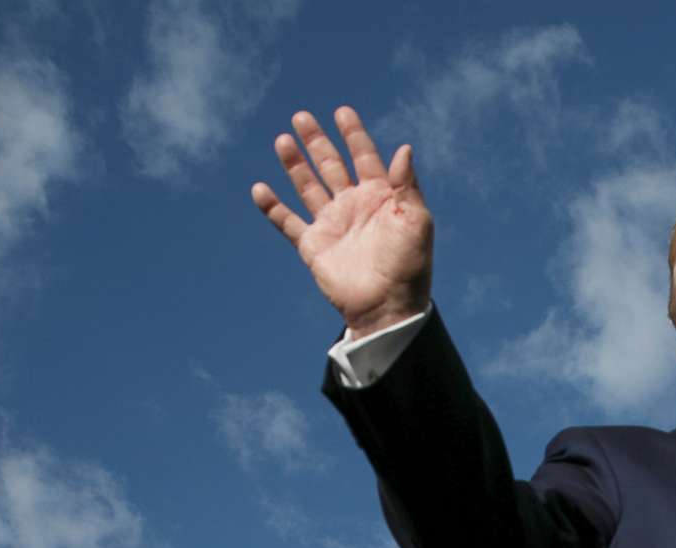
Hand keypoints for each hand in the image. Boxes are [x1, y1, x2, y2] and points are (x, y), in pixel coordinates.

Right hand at [250, 105, 432, 338]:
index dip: (353, 134)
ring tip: (283, 140)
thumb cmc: (409, 265)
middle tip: (301, 116)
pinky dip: (272, 207)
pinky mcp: (313, 245)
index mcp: (379, 196)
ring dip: (294, 164)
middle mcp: (352, 205)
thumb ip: (407, 185)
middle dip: (317, 141)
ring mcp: (331, 224)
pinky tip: (259, 189)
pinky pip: (287, 222)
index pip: (364, 157)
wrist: (387, 306)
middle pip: (330, 165)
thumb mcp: (416, 221)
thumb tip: (404, 148)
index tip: (342, 112)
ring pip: (307, 186)